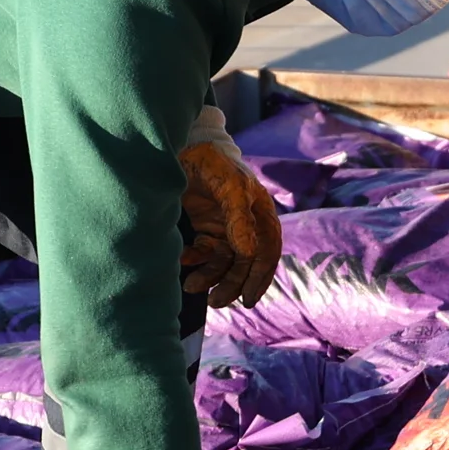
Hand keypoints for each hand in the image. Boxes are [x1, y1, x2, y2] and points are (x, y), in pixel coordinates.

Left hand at [178, 140, 282, 306]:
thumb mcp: (228, 186)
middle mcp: (247, 222)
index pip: (267, 250)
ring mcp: (226, 225)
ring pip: (224, 261)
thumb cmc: (211, 161)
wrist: (181, 147)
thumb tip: (248, 254)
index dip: (259, 277)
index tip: (246, 300)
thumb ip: (238, 219)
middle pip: (245, 262)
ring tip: (192, 287)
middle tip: (215, 302)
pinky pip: (205, 253)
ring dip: (211, 277)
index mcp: (260, 212)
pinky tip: (183, 261)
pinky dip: (195, 260)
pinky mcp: (207, 226)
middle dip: (232, 284)